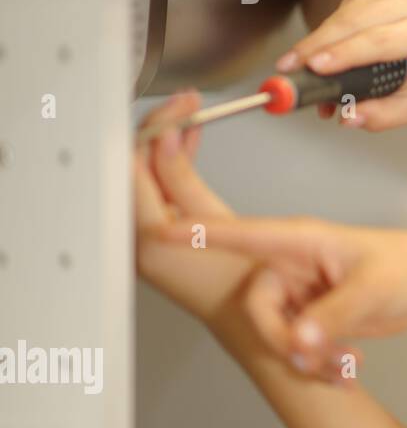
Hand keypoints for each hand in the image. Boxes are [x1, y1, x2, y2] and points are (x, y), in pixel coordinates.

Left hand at [134, 90, 252, 322]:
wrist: (250, 321)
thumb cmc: (243, 283)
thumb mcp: (216, 217)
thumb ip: (184, 174)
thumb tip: (171, 137)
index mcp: (148, 235)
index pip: (135, 163)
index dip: (159, 126)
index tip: (184, 108)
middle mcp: (134, 239)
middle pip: (133, 166)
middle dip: (160, 129)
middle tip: (189, 106)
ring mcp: (142, 241)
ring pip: (143, 176)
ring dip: (165, 143)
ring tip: (193, 117)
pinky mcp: (154, 240)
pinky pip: (154, 192)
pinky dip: (170, 167)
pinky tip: (189, 146)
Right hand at [135, 92, 359, 382]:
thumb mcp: (373, 287)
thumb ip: (334, 314)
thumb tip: (299, 340)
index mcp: (301, 240)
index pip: (242, 236)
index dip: (201, 236)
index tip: (161, 234)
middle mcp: (292, 266)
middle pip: (259, 310)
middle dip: (284, 341)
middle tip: (318, 356)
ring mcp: (298, 295)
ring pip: (277, 336)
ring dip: (307, 359)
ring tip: (347, 365)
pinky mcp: (309, 318)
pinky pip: (296, 349)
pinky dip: (318, 365)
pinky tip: (346, 369)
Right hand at [280, 0, 406, 130]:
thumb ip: (382, 116)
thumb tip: (349, 117)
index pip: (383, 41)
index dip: (346, 53)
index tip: (316, 67)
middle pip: (356, 22)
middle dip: (317, 45)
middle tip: (290, 68)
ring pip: (342, 14)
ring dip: (315, 42)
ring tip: (298, 69)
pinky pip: (337, 11)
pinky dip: (322, 35)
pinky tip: (319, 57)